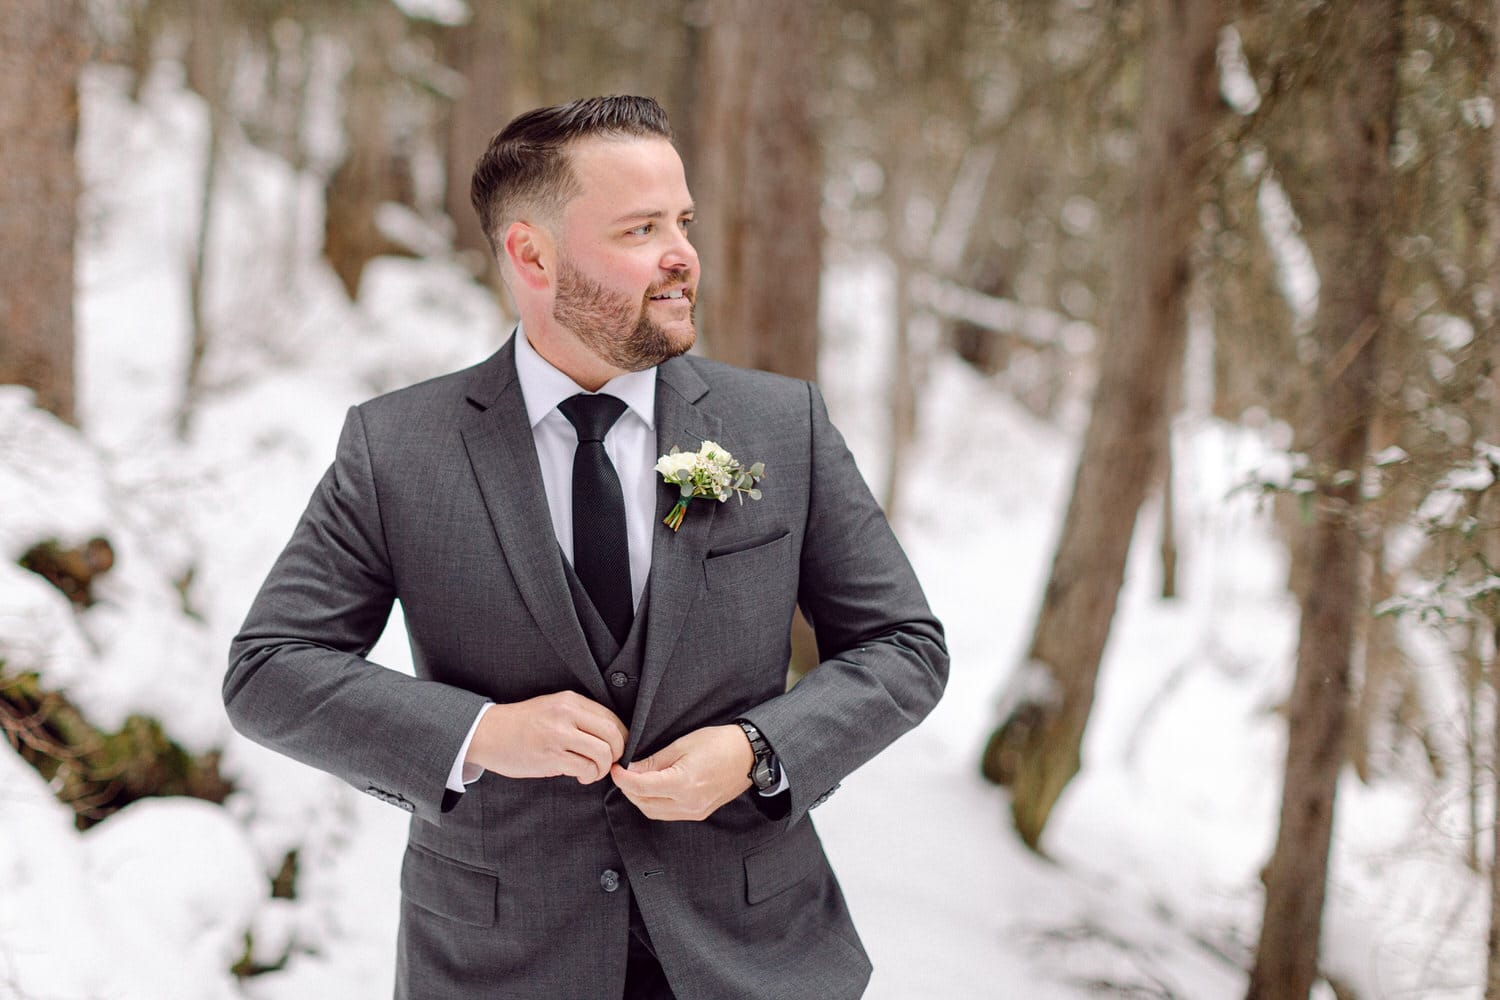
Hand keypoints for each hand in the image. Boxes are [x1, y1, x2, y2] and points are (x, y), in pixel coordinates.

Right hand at [465, 692, 627, 783]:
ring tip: (592, 772)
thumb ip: (580, 717)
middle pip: (613, 735)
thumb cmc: (522, 725)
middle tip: (608, 763)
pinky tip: (580, 776)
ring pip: (602, 753)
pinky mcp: (550, 756)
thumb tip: (612, 737)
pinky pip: (585, 768)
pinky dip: (589, 776)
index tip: (617, 750)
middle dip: (617, 754)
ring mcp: (558, 735)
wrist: (487, 733)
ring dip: (603, 768)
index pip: (612, 718)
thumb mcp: (552, 708)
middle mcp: (566, 714)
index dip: (621, 738)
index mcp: (570, 701)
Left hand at [610, 724, 753, 820]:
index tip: (615, 768)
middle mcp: (688, 803)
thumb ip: (655, 760)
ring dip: (640, 798)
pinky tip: (653, 789)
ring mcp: (695, 811)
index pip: (641, 787)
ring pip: (654, 812)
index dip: (622, 778)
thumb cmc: (720, 744)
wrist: (750, 756)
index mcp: (683, 784)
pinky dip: (655, 803)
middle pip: (644, 803)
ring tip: (636, 780)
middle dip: (629, 789)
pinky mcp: (699, 813)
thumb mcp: (683, 744)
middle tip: (623, 772)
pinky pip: (668, 814)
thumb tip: (632, 769)